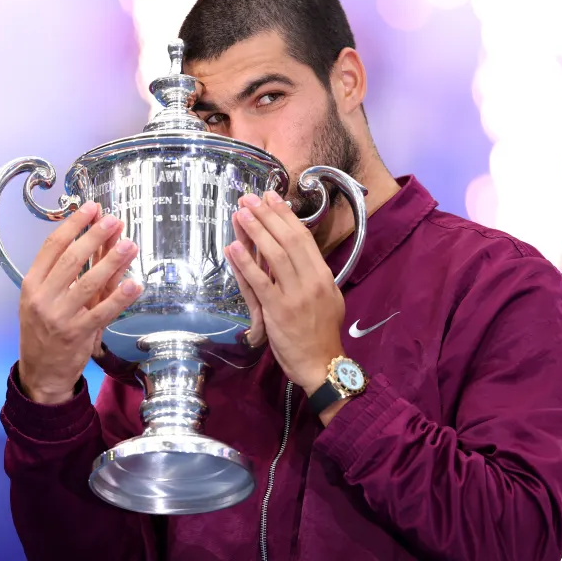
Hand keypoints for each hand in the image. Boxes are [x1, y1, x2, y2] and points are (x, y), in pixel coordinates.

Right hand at [18, 201, 142, 403]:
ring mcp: (59, 317)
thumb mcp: (44, 297)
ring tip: (130, 244)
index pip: (52, 246)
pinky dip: (120, 297)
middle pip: (71, 259)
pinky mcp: (78, 334)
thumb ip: (66, 272)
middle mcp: (42, 298)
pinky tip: (135, 284)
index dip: (73, 224)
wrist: (40, 371)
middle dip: (95, 236)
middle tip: (114, 220)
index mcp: (32, 284)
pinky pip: (103, 311)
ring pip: (89, 283)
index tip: (91, 208)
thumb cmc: (44, 329)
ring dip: (112, 261)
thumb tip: (93, 238)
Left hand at [224, 191, 345, 393]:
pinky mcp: (278, 310)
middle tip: (249, 198)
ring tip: (240, 213)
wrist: (321, 364)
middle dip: (267, 215)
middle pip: (287, 240)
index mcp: (323, 275)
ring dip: (255, 231)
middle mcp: (311, 280)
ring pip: (274, 255)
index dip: (285, 215)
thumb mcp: (328, 297)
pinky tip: (233, 247)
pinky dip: (245, 263)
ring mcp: (295, 295)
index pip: (302, 237)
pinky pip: (260, 282)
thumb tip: (299, 253)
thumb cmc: (321, 332)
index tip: (271, 198)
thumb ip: (313, 275)